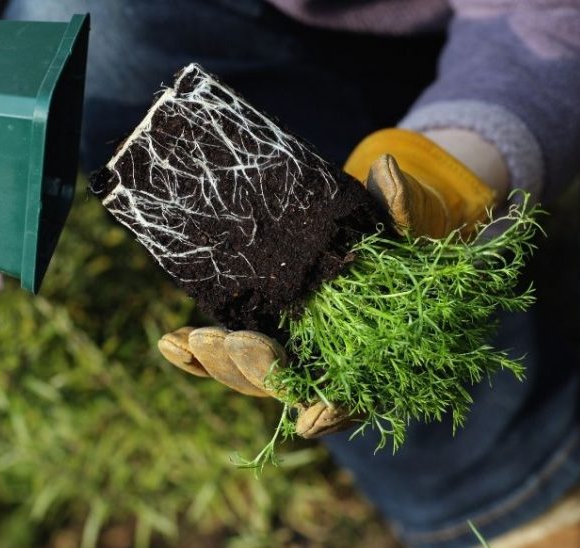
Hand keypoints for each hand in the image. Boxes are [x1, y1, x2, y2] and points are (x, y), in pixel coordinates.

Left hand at [157, 128, 502, 437]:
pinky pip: (227, 356)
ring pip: (248, 376)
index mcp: (375, 358)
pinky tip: (170, 341)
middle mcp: (328, 367)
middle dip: (249, 370)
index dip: (328, 411)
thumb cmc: (402, 234)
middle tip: (225, 340)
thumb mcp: (409, 219)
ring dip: (216, 363)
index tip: (303, 407)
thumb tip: (388, 167)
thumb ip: (401, 205)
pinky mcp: (261, 337)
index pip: (349, 402)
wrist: (377, 236)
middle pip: (284, 389)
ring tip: (188, 339)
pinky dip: (197, 355)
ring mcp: (290, 354)